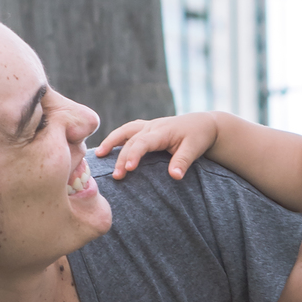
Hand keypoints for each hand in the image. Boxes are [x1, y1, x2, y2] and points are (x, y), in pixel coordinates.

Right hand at [96, 111, 217, 180]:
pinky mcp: (146, 128)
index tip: (127, 169)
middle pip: (131, 140)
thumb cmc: (198, 137)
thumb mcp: (194, 149)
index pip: (143, 142)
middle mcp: (151, 126)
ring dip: (111, 142)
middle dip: (121, 158)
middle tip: (116, 176)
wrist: (203, 124)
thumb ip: (183, 162)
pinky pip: (128, 131)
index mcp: (162, 131)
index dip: (134, 155)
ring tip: (99, 155)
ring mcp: (148, 126)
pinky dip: (116, 138)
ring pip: (125, 131)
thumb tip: (175, 177)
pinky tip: (107, 148)